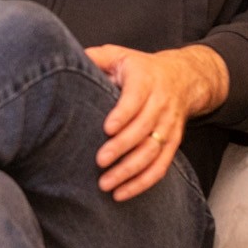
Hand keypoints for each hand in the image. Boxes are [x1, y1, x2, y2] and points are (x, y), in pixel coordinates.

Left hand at [84, 44, 228, 201]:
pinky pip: (161, 166)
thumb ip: (95, 57)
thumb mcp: (118, 54)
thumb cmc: (140, 68)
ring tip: (107, 184)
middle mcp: (160, 103)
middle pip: (144, 128)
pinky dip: (143, 182)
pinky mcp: (173, 143)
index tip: (106, 128)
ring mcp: (168, 125)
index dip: (123, 114)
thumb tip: (65, 60)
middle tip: (100, 161)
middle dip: (122, 147)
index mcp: (145, 80)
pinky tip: (123, 193)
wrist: (182, 78)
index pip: (136, 98)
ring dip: (130, 171)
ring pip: (153, 151)